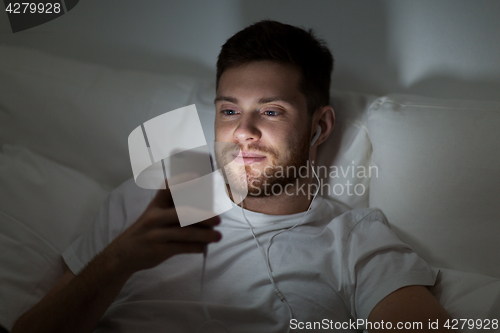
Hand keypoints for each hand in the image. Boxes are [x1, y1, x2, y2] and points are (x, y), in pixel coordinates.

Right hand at [104, 174, 221, 275]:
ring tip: (217, 236)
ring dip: (205, 235)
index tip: (198, 177)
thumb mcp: (154, 215)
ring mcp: (155, 234)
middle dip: (203, 216)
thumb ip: (174, 211)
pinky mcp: (158, 250)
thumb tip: (205, 211)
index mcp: (156, 204)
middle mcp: (154, 217)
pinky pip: (181, 247)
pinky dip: (195, 247)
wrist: (123, 253)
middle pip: (183, 213)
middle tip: (218, 220)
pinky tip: (203, 247)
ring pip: (185, 233)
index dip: (182, 180)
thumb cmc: (148, 230)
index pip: (168, 188)